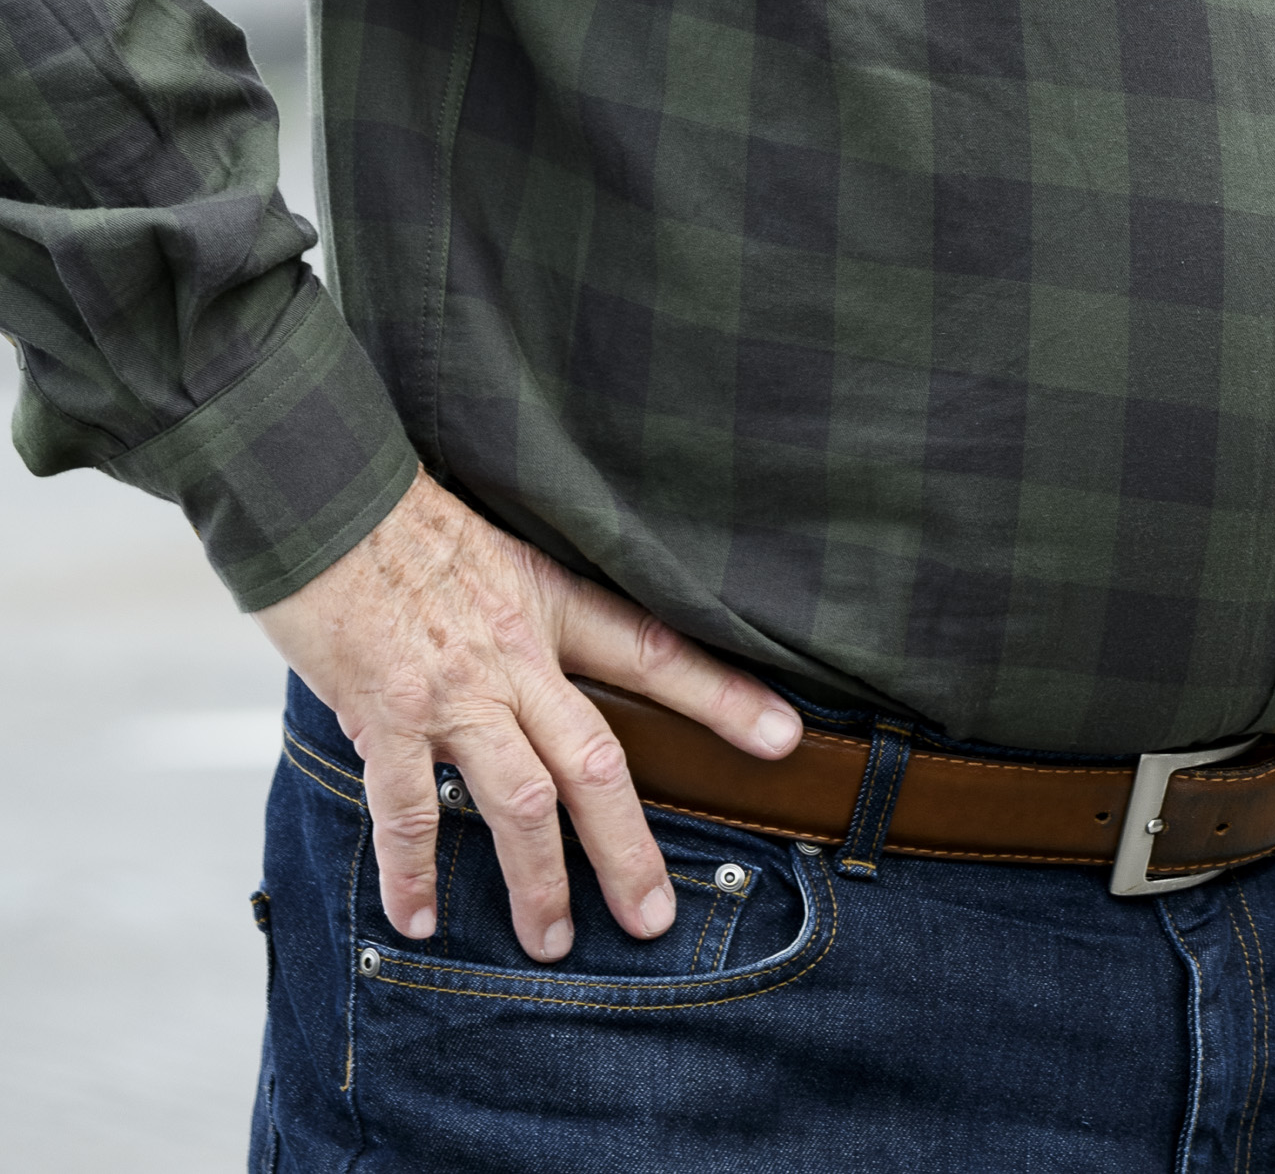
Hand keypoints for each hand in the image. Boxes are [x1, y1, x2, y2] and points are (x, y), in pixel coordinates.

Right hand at [257, 471, 800, 962]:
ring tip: (552, 941)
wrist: (327, 497)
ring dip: (538, 881)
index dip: (723, 697)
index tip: (783, 739)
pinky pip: (407, 809)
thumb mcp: (504, 546)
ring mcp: (451, 691)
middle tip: (652, 917)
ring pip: (518, 803)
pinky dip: (413, 872)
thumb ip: (536, 611)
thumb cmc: (409, 522)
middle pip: (595, 762)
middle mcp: (513, 655)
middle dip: (628, 848)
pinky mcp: (385, 714)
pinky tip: (420, 919)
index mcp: (552, 605)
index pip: (656, 653)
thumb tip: (565, 666)